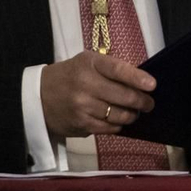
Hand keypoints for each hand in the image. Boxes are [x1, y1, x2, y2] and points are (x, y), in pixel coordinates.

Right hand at [39, 50, 155, 137]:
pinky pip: (107, 128)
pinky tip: (119, 122)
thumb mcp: (88, 62)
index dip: (138, 78)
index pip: (118, 70)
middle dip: (142, 101)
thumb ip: (111, 68)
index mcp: (90, 64)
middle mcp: (85, 85)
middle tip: (149, 103)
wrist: (37, 96)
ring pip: (118, 115)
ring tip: (135, 113)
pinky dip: (117, 126)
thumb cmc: (71, 75)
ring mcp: (82, 107)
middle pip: (123, 96)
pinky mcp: (79, 124)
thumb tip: (141, 81)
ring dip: (131, 115)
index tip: (152, 85)